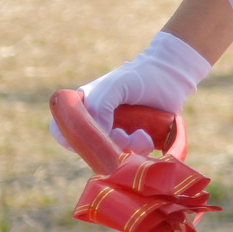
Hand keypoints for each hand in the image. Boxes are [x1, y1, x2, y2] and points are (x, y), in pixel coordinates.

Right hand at [60, 30, 208, 152]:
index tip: (88, 140)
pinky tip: (147, 137)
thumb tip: (98, 134)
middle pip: (88, 147)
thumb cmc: (139, 76)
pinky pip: (132, 154)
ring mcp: (116, 132)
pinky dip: (139, 149)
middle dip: (105, 146)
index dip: (69, 139)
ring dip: (125, 148)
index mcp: (83, 107)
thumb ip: (99, 107)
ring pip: (111, 153)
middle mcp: (97, 122)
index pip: (61, 129)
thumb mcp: (114, 86)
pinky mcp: (135, 140)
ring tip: (140, 134)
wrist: (171, 76)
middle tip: (123, 135)